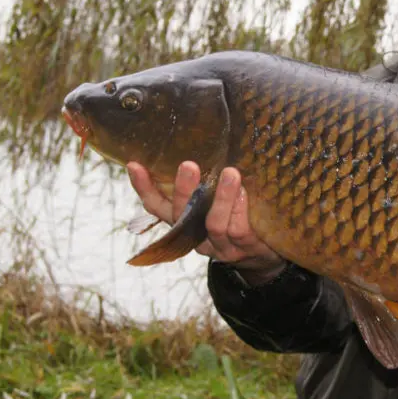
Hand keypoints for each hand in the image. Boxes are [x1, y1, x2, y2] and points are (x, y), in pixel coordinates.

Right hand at [127, 161, 284, 282]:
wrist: (263, 255)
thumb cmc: (235, 218)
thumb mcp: (213, 202)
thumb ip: (204, 182)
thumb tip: (199, 142)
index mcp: (183, 223)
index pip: (156, 207)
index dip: (143, 188)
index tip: (134, 165)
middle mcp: (196, 236)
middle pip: (182, 216)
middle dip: (184, 190)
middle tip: (188, 165)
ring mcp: (220, 245)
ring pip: (214, 223)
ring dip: (221, 197)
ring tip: (230, 173)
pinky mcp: (243, 248)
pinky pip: (238, 229)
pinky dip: (240, 209)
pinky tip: (244, 192)